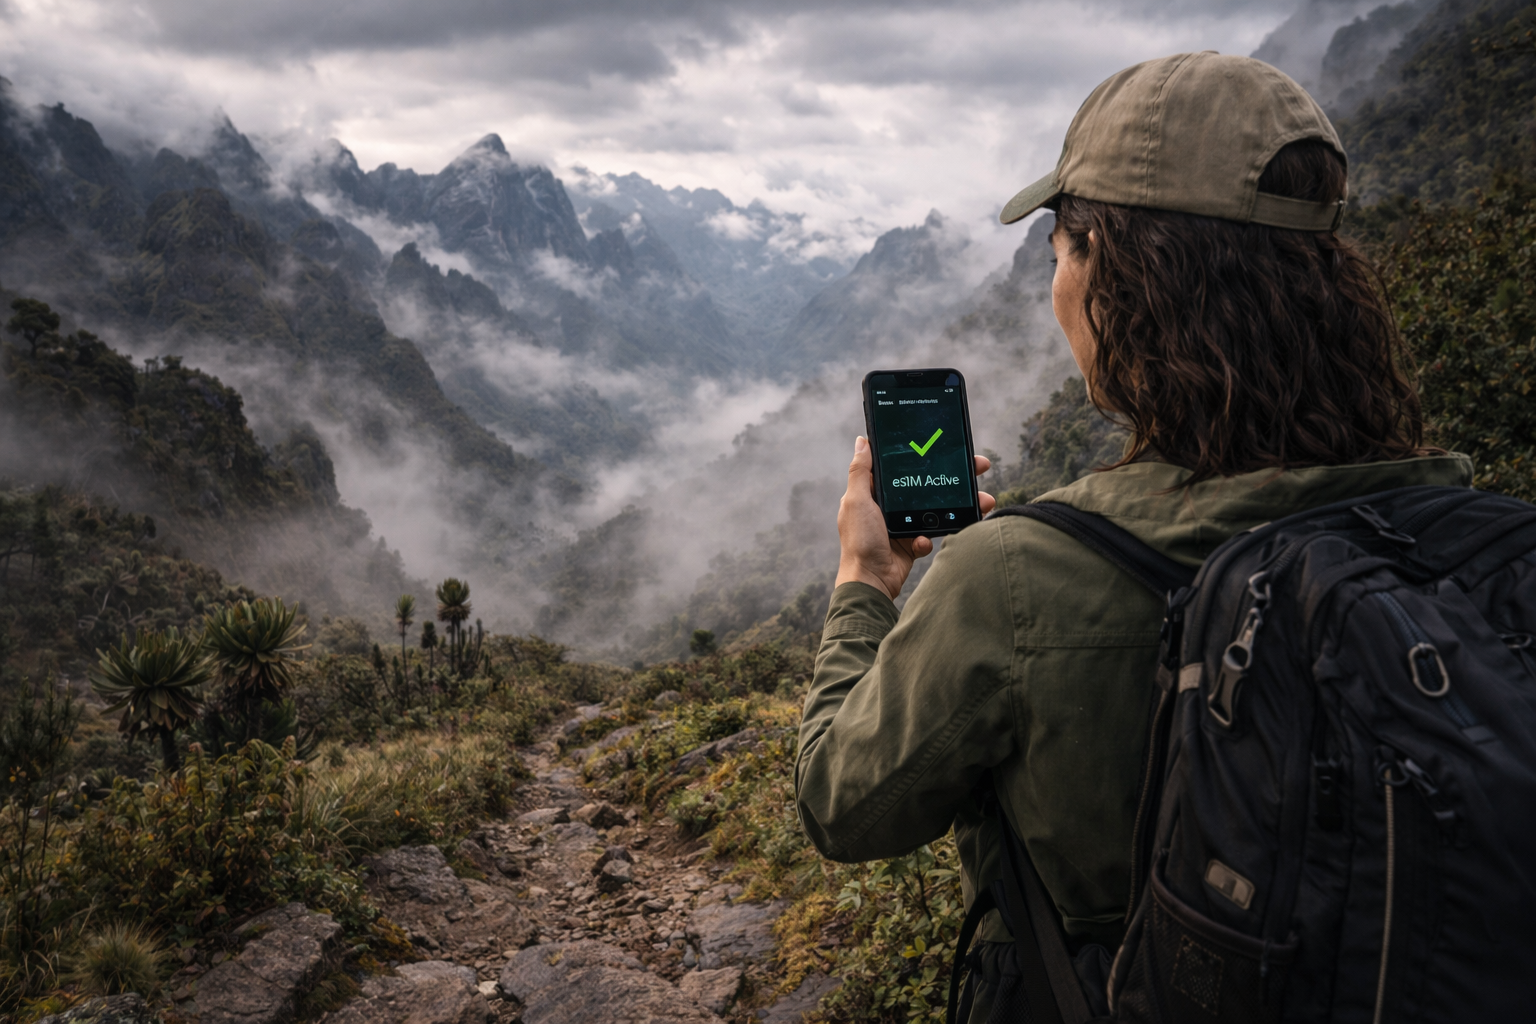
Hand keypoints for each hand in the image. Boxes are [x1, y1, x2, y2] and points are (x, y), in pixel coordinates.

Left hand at [835, 436, 993, 600]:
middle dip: (954, 478)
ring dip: (956, 506)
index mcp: (875, 492)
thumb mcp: (856, 501)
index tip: (948, 448)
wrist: (870, 582)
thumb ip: (860, 472)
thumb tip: (862, 442)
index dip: (925, 457)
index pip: (905, 467)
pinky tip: (922, 541)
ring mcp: (903, 524)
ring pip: (936, 509)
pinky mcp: (913, 543)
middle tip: (979, 468)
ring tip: (981, 501)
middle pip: (926, 485)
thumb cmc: (859, 541)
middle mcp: (889, 506)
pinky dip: (929, 538)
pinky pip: (930, 534)